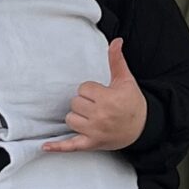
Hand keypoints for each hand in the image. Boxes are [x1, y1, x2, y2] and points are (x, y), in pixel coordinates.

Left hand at [44, 37, 148, 153]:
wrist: (143, 128)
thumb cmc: (133, 103)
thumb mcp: (126, 80)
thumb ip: (117, 60)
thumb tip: (116, 41)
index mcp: (108, 99)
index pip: (83, 89)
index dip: (92, 90)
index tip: (103, 94)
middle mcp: (100, 116)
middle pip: (75, 103)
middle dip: (85, 103)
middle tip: (99, 105)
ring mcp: (94, 132)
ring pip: (71, 119)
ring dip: (78, 117)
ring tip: (92, 117)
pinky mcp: (91, 144)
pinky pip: (71, 145)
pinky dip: (58, 147)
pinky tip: (45, 146)